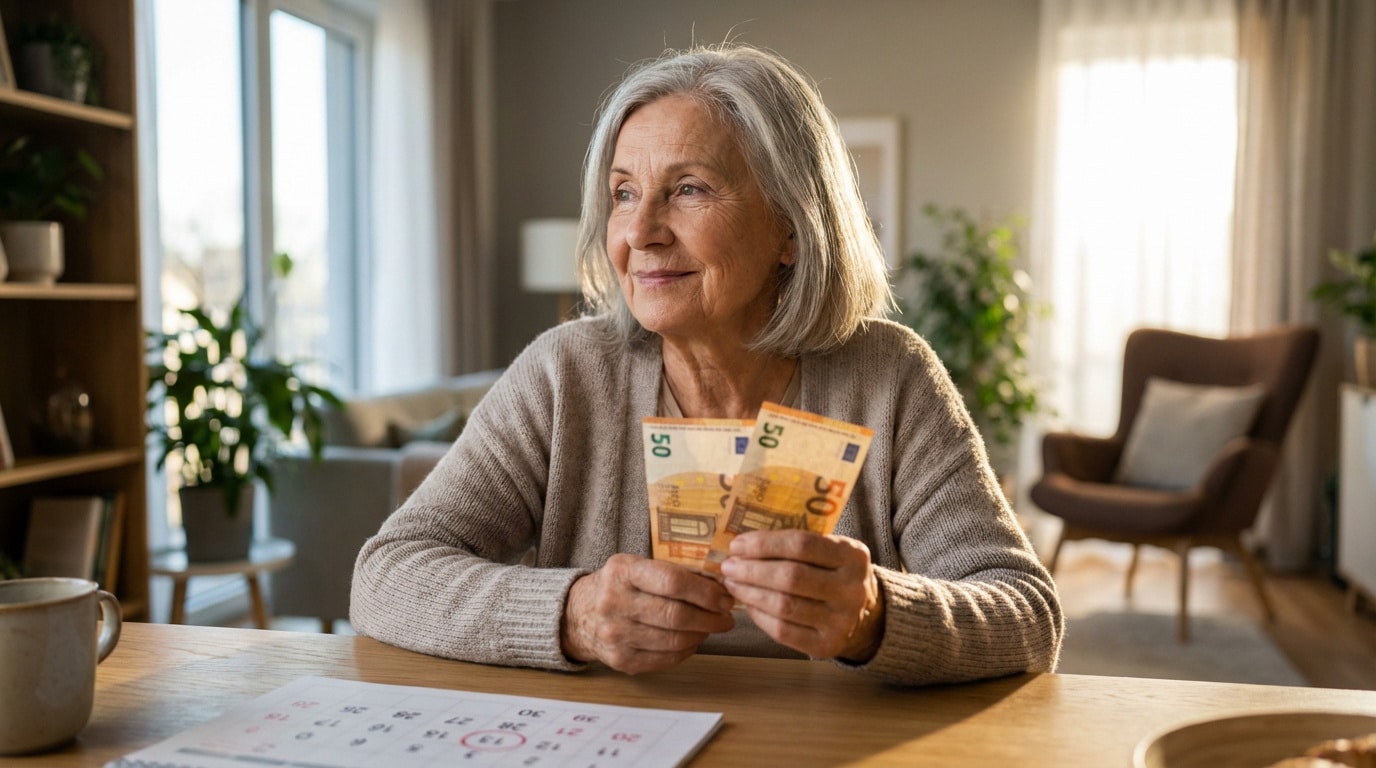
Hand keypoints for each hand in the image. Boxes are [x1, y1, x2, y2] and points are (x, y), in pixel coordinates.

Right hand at [561, 553, 734, 673]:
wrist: (578, 615)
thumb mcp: (637, 566)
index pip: (672, 582)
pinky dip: (686, 650)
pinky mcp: (621, 660)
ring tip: (711, 627)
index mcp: (622, 571)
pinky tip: (692, 640)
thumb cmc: (618, 586)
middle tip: (726, 617)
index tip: (724, 596)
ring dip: (702, 635)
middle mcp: (615, 603)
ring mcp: (616, 635)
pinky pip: (666, 659)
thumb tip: (719, 585)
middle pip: (676, 615)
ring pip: (674, 641)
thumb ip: (674, 572)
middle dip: (710, 618)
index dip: (705, 592)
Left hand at [719, 531, 883, 661]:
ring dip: (749, 593)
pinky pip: (783, 630)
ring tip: (732, 584)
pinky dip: (759, 615)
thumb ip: (796, 545)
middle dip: (751, 570)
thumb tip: (742, 544)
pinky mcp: (827, 645)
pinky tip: (748, 604)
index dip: (764, 544)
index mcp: (853, 555)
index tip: (737, 544)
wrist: (864, 615)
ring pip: (784, 605)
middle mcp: (852, 589)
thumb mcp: (830, 551)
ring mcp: (841, 620)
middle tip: (728, 566)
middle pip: (790, 577)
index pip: (802, 544)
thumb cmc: (833, 573)